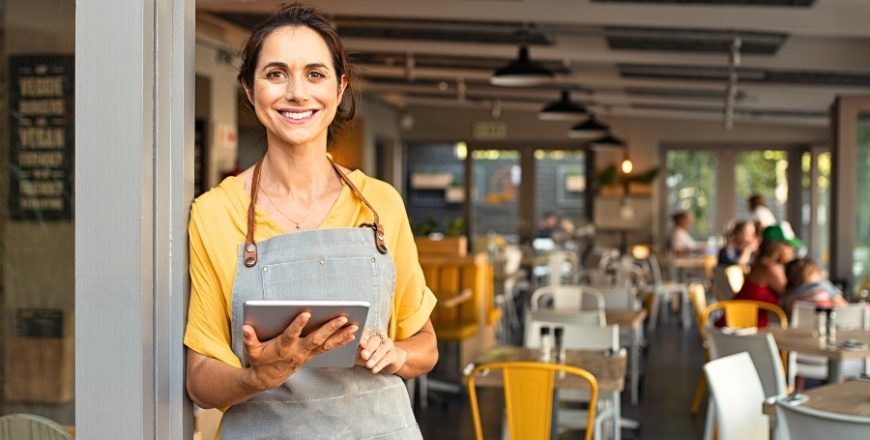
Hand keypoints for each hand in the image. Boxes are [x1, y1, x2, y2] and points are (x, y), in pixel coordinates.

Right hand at [241, 312, 358, 390]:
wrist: (268, 378)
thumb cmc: (260, 360)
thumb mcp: (252, 350)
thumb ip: (249, 339)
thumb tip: (246, 328)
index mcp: (283, 347)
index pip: (291, 334)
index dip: (298, 325)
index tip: (306, 313)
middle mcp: (298, 351)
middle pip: (316, 338)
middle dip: (330, 328)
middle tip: (342, 317)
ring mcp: (307, 354)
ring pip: (327, 344)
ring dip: (341, 335)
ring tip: (354, 326)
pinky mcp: (312, 355)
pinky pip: (329, 348)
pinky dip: (341, 341)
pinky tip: (352, 334)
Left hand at [357, 328, 406, 374]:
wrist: (386, 360)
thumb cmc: (369, 355)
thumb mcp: (361, 352)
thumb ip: (356, 352)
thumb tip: (348, 354)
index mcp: (370, 333)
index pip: (366, 333)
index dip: (363, 338)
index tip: (360, 344)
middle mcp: (380, 336)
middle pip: (375, 340)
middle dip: (369, 348)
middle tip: (363, 355)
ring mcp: (388, 344)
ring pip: (382, 349)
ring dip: (375, 357)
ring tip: (368, 365)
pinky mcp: (393, 354)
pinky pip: (387, 359)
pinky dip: (380, 365)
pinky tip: (374, 370)